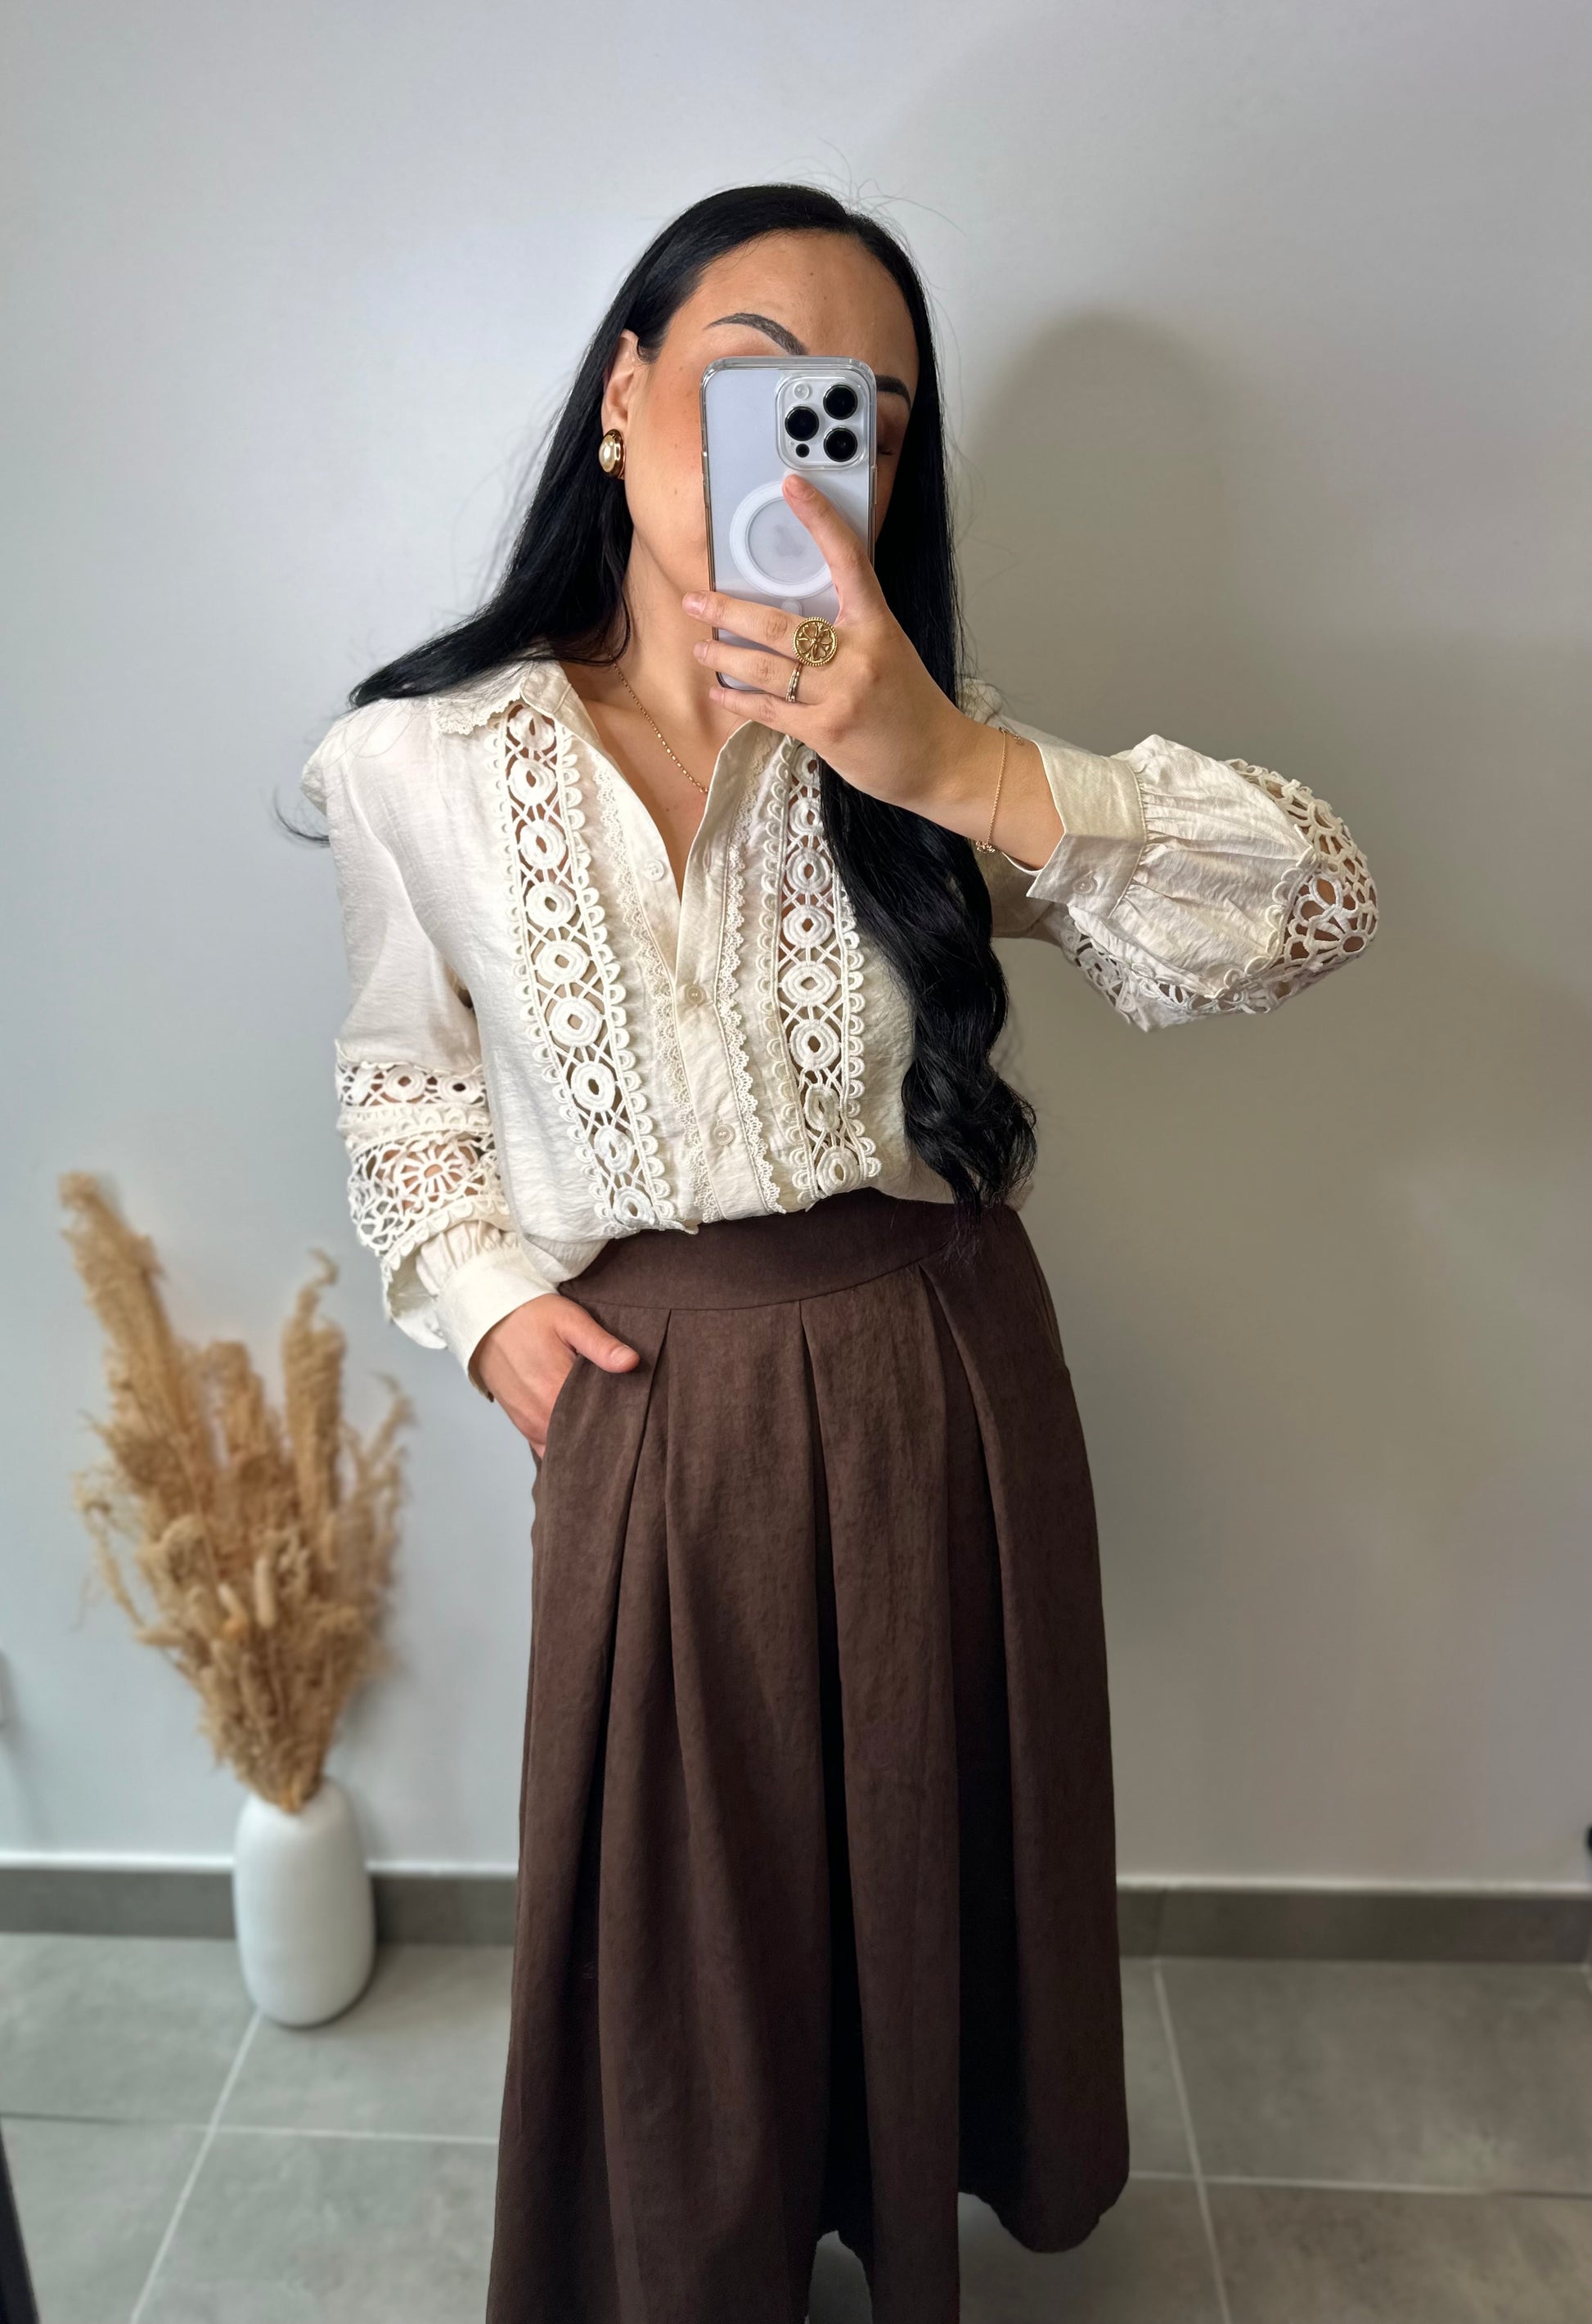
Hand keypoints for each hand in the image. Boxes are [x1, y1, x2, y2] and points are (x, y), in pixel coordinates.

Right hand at [472, 1292, 639, 1457]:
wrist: (488, 1318)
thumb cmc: (531, 1316)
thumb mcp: (570, 1320)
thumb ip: (601, 1345)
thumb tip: (632, 1362)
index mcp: (558, 1392)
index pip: (600, 1422)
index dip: (622, 1421)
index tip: (636, 1414)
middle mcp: (542, 1416)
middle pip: (583, 1438)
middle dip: (604, 1433)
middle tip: (625, 1422)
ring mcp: (530, 1424)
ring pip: (565, 1446)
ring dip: (583, 1439)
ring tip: (604, 1426)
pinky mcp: (522, 1425)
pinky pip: (547, 1448)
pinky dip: (563, 1445)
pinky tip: (579, 1433)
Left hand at [682, 473, 970, 815]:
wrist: (938, 758)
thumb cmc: (910, 703)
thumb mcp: (890, 648)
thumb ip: (850, 628)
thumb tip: (797, 612)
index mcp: (877, 623)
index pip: (847, 559)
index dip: (820, 519)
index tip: (792, 486)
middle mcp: (858, 654)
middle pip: (779, 624)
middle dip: (728, 612)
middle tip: (695, 601)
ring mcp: (840, 694)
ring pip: (766, 668)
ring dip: (724, 657)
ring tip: (701, 648)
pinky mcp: (826, 730)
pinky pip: (770, 710)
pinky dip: (739, 701)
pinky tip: (720, 692)